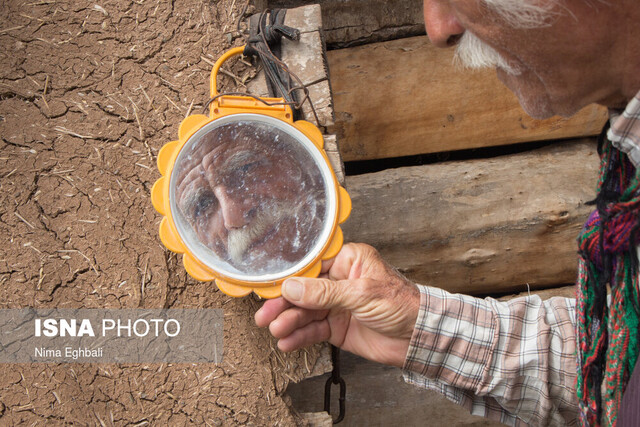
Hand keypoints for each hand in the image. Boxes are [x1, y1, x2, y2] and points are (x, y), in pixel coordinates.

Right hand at [254, 243, 419, 366]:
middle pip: (303, 291)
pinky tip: (286, 342)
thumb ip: (326, 293)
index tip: (270, 286)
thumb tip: (292, 287)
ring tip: (275, 330)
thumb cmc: (402, 304)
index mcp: (347, 261)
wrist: (419, 338)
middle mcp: (339, 281)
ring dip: (289, 321)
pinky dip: (299, 336)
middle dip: (283, 303)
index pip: (311, 266)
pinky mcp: (337, 328)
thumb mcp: (362, 293)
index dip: (290, 277)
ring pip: (305, 312)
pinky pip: (313, 331)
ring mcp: (336, 305)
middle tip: (265, 315)